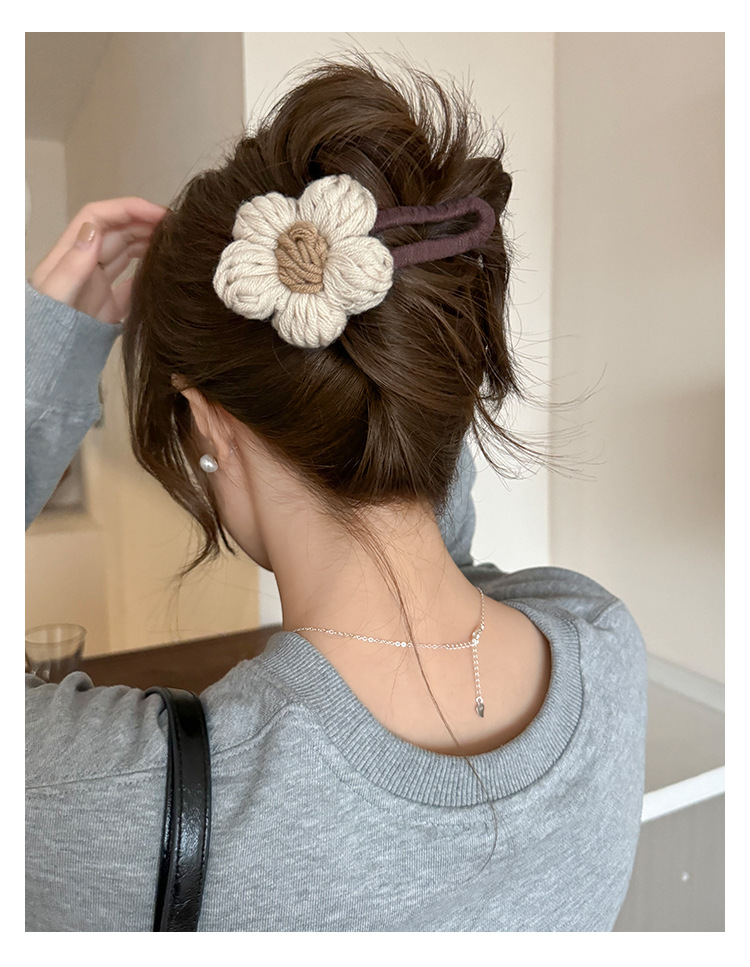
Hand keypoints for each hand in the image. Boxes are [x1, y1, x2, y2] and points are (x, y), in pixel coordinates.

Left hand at [29, 197, 168, 324]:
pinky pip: (131, 283)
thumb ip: (73, 263)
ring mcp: (99, 284)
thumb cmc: (49, 323)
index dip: (128, 209)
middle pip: (117, 232)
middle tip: (176, 228)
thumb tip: (94, 230)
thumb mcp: (56, 292)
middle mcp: (86, 263)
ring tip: (174, 244)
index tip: (157, 213)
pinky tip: (163, 272)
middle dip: (144, 222)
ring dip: (148, 243)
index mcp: (71, 253)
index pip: (99, 217)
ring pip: (126, 252)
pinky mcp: (110, 306)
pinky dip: (147, 274)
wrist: (51, 358)